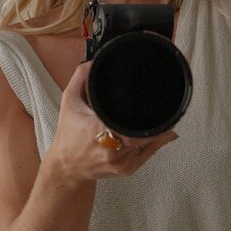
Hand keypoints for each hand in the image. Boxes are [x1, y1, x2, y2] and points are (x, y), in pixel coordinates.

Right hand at [44, 61, 178, 186]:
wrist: (66, 167)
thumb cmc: (68, 136)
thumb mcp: (69, 102)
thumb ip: (80, 78)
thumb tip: (93, 61)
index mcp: (98, 131)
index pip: (130, 123)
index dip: (144, 113)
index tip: (151, 101)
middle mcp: (111, 150)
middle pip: (144, 132)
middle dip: (154, 119)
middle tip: (161, 104)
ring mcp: (121, 162)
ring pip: (149, 142)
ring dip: (155, 129)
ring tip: (160, 116)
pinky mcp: (126, 170)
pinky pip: (148, 154)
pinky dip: (156, 142)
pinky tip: (163, 133)